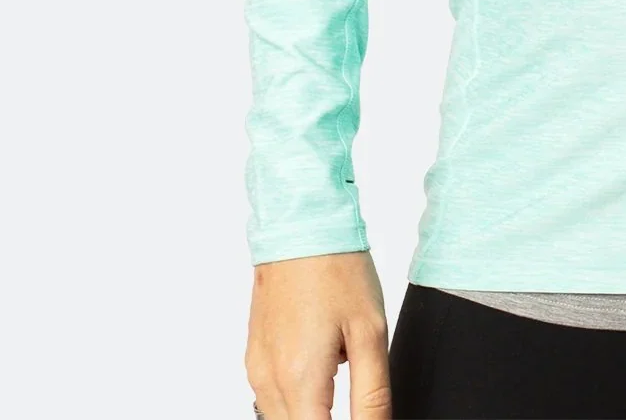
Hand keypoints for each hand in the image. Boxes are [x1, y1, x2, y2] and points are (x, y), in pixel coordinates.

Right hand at [245, 250, 390, 419]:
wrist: (301, 225)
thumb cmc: (337, 268)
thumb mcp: (371, 333)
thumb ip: (372, 395)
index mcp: (300, 380)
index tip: (363, 416)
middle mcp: (269, 381)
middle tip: (354, 397)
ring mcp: (257, 370)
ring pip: (282, 418)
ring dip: (311, 412)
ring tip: (338, 369)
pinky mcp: (253, 357)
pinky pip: (272, 398)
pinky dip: (298, 395)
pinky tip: (320, 361)